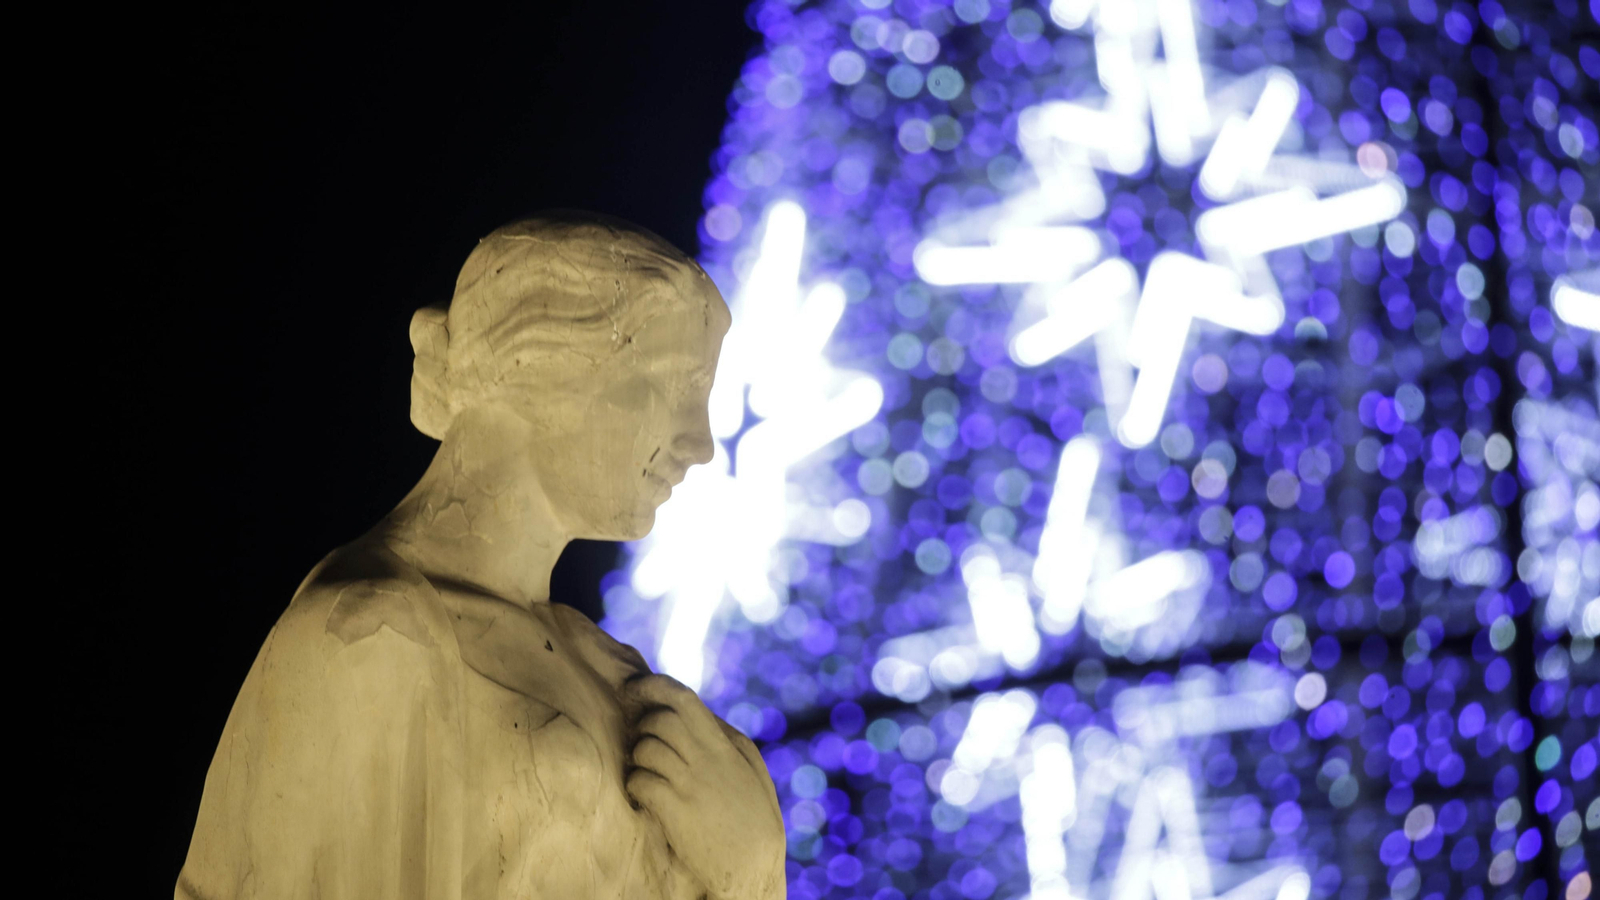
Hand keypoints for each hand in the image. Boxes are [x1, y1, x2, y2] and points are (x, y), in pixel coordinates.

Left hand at [622, 674, 785, 899]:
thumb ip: (726, 739)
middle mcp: (706, 759)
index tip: (633, 688)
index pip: (683, 699)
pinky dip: (635, 786)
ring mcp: (689, 784)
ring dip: (638, 758)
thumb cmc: (754, 818)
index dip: (653, 686)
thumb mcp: (751, 769)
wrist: (753, 867)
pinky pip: (639, 782)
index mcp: (725, 745)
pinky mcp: (674, 811)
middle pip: (659, 720)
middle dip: (642, 726)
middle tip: (641, 740)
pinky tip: (643, 797)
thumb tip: (699, 715)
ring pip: (645, 749)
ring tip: (646, 773)